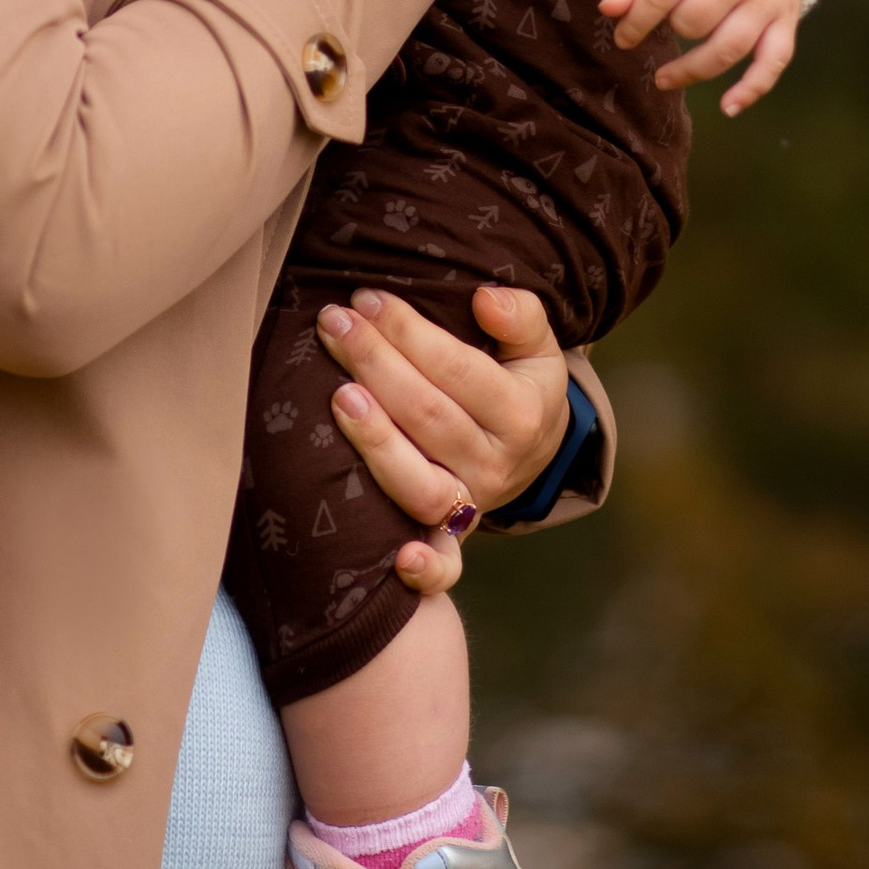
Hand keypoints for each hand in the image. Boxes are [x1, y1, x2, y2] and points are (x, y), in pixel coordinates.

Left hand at [316, 283, 575, 596]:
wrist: (532, 449)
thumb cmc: (516, 382)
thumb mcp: (534, 346)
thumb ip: (521, 316)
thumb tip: (485, 300)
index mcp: (520, 414)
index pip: (457, 369)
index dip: (409, 332)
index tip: (367, 299)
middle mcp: (496, 466)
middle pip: (428, 416)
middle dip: (376, 364)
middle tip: (333, 323)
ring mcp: (471, 507)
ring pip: (419, 482)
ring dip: (376, 440)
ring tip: (339, 395)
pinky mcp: (450, 539)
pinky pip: (443, 565)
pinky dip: (426, 569)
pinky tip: (398, 556)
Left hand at [603, 0, 804, 113]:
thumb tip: (609, 10)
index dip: (637, 21)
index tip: (623, 38)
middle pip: (695, 21)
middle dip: (671, 30)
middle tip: (662, 27)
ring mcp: (765, 1)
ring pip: (728, 48)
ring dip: (692, 71)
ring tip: (664, 79)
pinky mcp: (785, 20)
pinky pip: (774, 62)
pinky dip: (752, 89)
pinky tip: (728, 108)